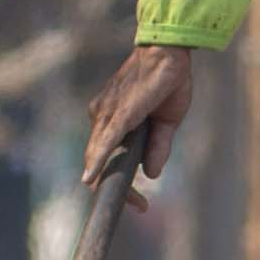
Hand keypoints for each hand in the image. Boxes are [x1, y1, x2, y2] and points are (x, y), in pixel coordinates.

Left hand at [79, 40, 202, 196]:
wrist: (168, 54)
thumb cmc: (166, 83)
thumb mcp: (166, 123)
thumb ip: (158, 148)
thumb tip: (150, 175)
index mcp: (110, 121)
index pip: (103, 158)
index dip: (113, 181)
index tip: (137, 201)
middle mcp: (101, 118)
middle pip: (98, 161)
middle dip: (116, 187)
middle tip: (140, 205)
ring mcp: (106, 114)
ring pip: (99, 155)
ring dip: (111, 180)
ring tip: (133, 201)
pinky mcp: (119, 112)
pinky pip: (105, 141)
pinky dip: (99, 160)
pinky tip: (91, 178)